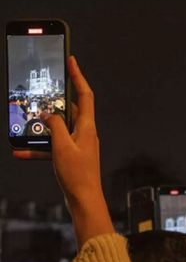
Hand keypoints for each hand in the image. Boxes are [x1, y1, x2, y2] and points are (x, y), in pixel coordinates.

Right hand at [14, 56, 112, 246]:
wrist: (84, 200)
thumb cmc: (77, 175)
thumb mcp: (62, 147)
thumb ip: (55, 127)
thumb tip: (50, 113)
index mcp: (88, 127)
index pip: (85, 95)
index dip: (78, 76)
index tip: (72, 61)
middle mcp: (86, 133)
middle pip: (71, 110)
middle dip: (55, 101)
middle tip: (42, 91)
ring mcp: (79, 144)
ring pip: (59, 129)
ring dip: (43, 127)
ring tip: (27, 123)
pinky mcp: (72, 156)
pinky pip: (53, 147)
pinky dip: (39, 148)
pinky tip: (21, 152)